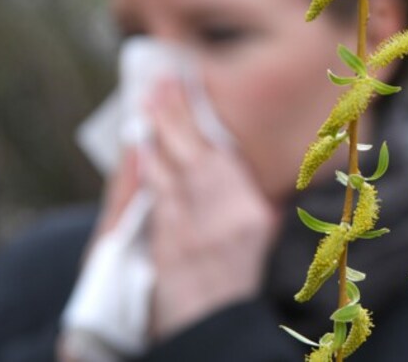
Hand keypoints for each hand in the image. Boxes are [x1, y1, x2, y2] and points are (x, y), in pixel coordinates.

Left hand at [140, 78, 279, 339]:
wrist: (214, 324)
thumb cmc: (241, 282)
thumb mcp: (266, 242)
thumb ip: (265, 208)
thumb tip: (265, 179)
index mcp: (253, 214)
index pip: (224, 157)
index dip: (203, 121)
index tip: (192, 91)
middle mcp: (224, 216)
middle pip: (196, 154)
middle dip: (176, 115)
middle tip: (161, 83)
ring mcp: (192, 229)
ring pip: (171, 169)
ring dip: (157, 133)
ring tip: (147, 102)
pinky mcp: (167, 242)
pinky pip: (156, 195)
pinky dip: (147, 167)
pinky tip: (141, 147)